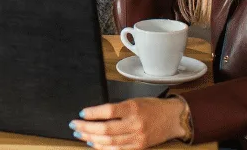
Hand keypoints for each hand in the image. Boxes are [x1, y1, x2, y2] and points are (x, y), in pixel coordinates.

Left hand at [72, 97, 187, 149]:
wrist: (172, 118)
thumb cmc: (152, 107)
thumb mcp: (134, 101)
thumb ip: (117, 109)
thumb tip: (95, 115)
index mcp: (133, 108)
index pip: (108, 111)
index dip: (93, 113)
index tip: (81, 113)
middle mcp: (135, 124)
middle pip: (105, 129)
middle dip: (86, 128)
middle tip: (74, 125)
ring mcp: (137, 137)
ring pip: (109, 141)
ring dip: (91, 138)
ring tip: (80, 135)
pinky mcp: (139, 147)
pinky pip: (117, 149)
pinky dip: (103, 147)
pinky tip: (93, 144)